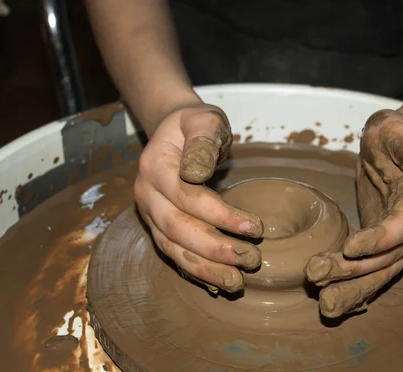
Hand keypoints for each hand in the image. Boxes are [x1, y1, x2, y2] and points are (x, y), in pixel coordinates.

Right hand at [135, 103, 263, 292]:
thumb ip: (202, 141)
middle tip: (252, 259)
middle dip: (216, 249)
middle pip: (178, 229)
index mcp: (154, 167)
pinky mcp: (158, 227)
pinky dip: (195, 271)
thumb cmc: (193, 124)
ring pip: (173, 249)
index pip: (188, 197)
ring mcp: (150, 214)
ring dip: (206, 269)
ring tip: (237, 283)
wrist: (174, 131)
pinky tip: (218, 283)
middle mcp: (146, 194)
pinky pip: (174, 254)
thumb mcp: (202, 119)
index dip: (221, 215)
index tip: (256, 228)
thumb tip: (196, 173)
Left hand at [305, 109, 402, 317]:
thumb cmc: (397, 136)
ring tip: (324, 305)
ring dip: (351, 288)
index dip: (380, 239)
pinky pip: (367, 268)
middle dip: (354, 273)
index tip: (349, 247)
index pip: (402, 226)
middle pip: (387, 258)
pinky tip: (328, 296)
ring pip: (378, 272)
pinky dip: (350, 284)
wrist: (394, 145)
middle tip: (319, 280)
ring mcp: (396, 238)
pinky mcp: (379, 243)